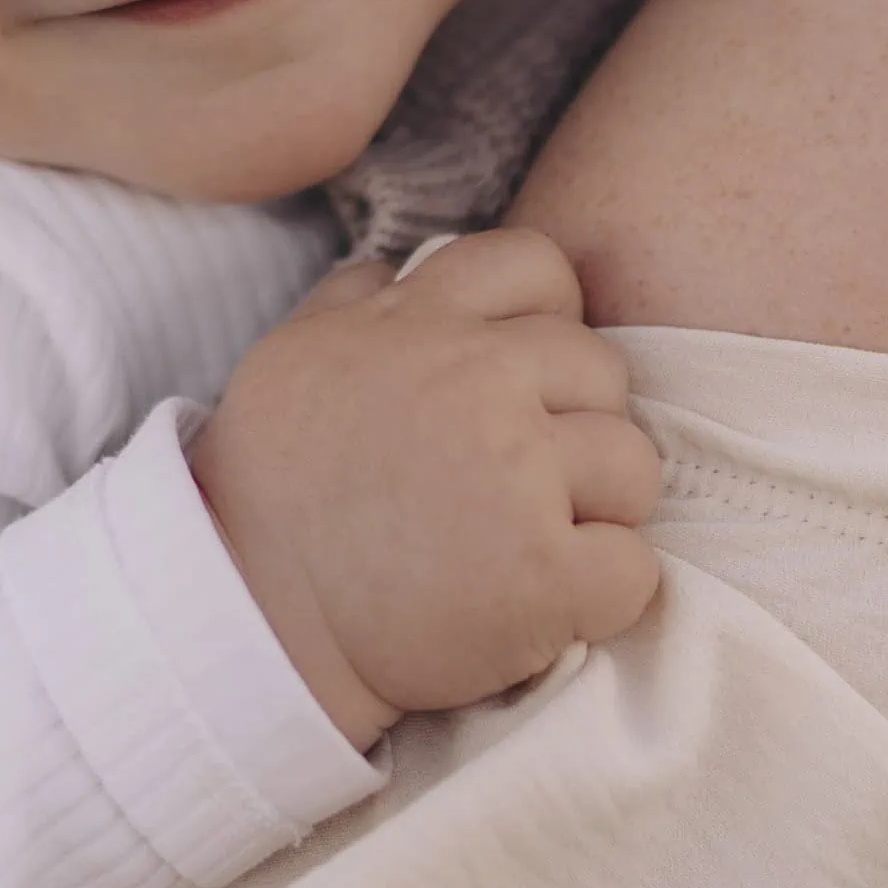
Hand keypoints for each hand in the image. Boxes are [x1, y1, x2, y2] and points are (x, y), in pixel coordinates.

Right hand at [189, 229, 662, 753]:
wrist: (253, 621)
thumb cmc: (268, 491)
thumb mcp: (293, 355)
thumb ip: (355, 300)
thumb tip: (398, 269)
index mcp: (422, 321)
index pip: (539, 267)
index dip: (550, 320)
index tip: (521, 380)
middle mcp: (479, 378)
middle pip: (603, 371)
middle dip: (575, 427)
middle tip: (516, 485)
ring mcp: (518, 473)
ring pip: (634, 466)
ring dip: (597, 512)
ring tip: (527, 545)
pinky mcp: (544, 573)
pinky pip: (634, 569)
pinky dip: (602, 595)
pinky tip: (544, 605)